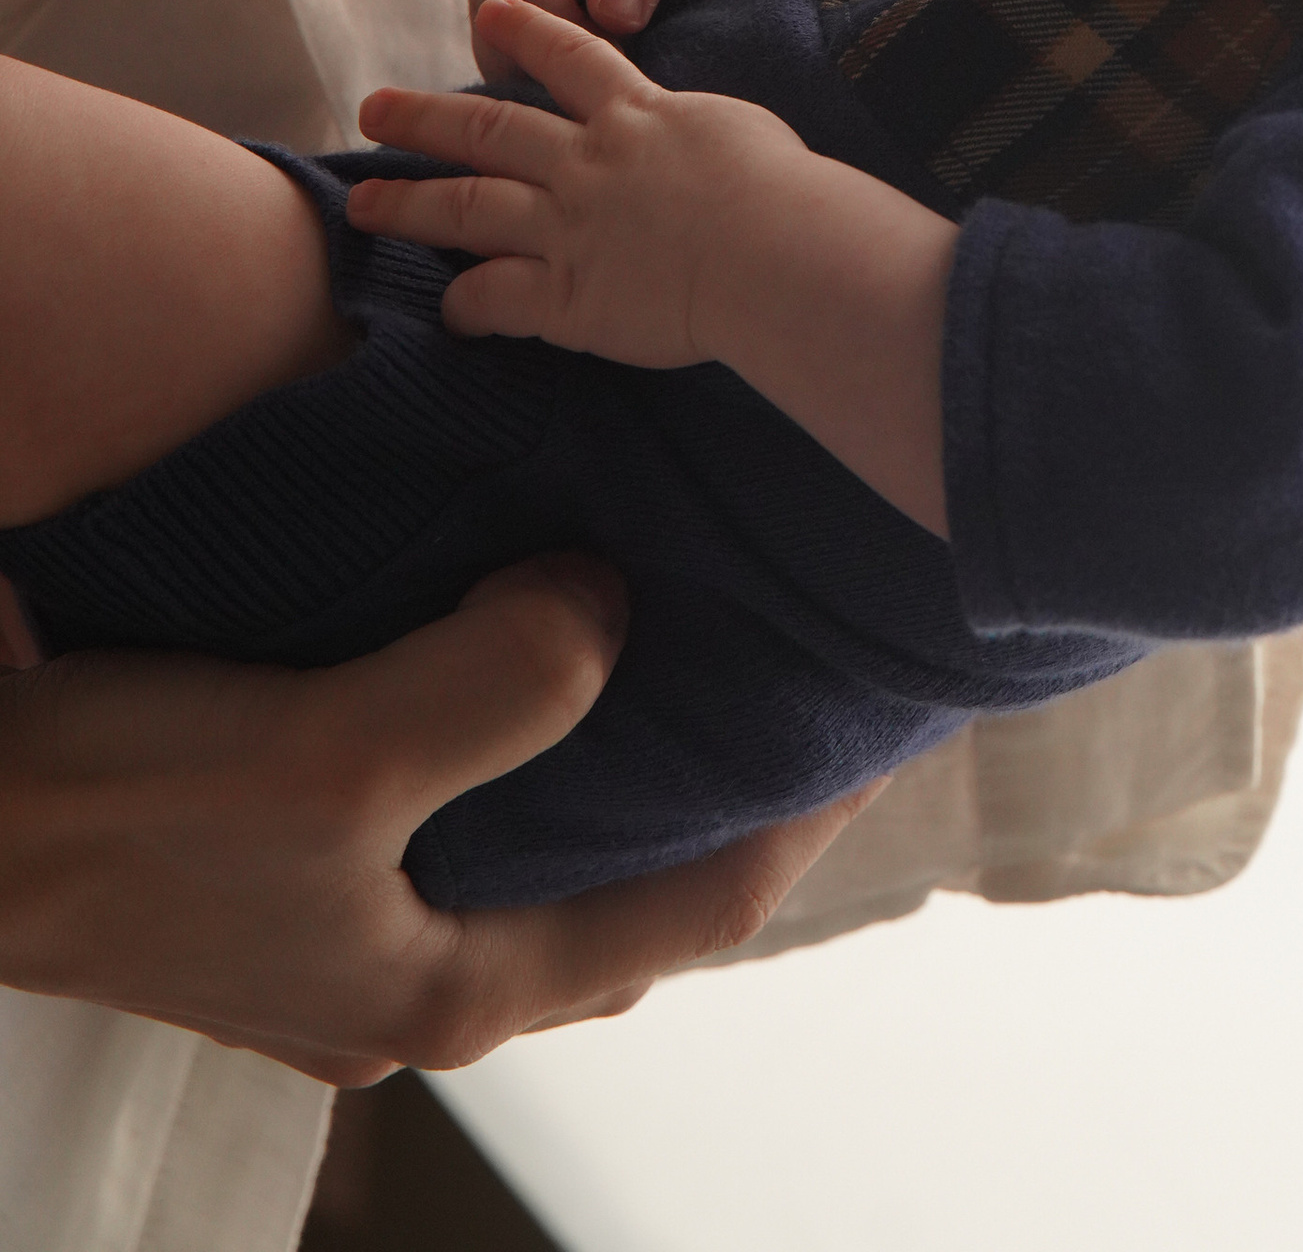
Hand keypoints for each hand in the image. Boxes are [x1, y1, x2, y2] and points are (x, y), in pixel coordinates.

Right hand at [0, 554, 869, 1079]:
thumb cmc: (126, 812)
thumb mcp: (339, 749)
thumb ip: (504, 686)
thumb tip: (610, 609)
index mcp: (457, 984)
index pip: (696, 909)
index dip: (804, 820)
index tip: (885, 727)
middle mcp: (416, 975)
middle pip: (626, 885)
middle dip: (715, 790)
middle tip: (794, 671)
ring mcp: (350, 930)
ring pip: (538, 840)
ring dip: (611, 754)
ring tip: (684, 634)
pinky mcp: (292, 868)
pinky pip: (452, 800)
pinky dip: (511, 730)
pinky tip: (521, 634)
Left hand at [356, 0, 810, 367]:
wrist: (775, 250)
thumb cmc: (785, 190)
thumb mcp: (741, 134)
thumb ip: (702, 134)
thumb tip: (710, 146)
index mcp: (637, 115)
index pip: (573, 58)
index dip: (528, 31)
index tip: (493, 13)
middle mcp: (588, 163)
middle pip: (490, 130)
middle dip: (425, 118)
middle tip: (372, 108)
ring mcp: (569, 227)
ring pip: (470, 207)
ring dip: (410, 205)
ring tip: (362, 204)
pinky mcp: (566, 296)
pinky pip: (495, 297)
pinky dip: (465, 304)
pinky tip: (448, 310)